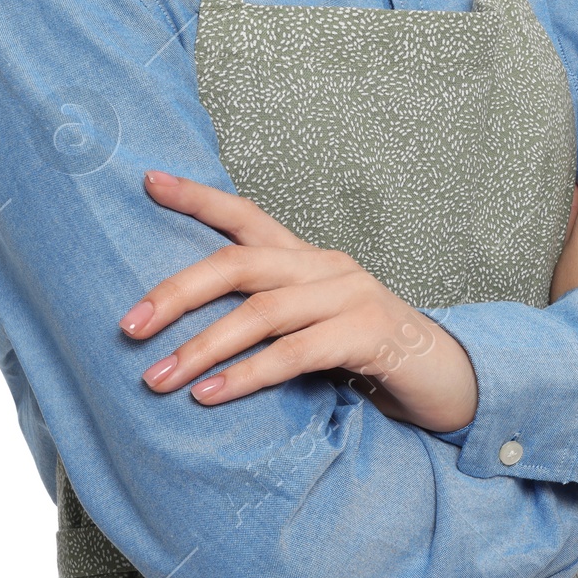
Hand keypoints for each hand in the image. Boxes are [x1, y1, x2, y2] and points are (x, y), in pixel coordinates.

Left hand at [118, 171, 479, 433]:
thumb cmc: (366, 356)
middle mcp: (326, 266)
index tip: (147, 181)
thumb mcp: (311, 327)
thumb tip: (187, 335)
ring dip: (201, 347)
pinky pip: (295, 353)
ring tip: (157, 379)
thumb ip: (267, 318)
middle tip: (129, 326)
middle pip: (238, 264)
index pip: (244, 215)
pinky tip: (210, 396)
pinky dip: (247, 375)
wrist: (448, 381)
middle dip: (177, 292)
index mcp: (307, 258)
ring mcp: (350, 296)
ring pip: (260, 312)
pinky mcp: (368, 335)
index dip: (196, 197)